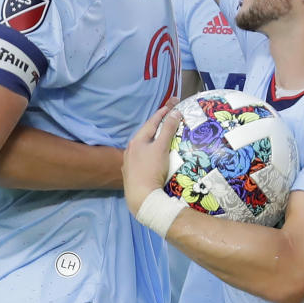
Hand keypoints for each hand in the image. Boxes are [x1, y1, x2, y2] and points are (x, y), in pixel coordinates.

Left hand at [122, 100, 180, 214]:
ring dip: (153, 141)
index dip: (163, 112)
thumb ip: (167, 130)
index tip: (172, 104)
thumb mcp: (161, 148)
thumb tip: (174, 112)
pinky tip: (154, 158)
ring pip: (143, 147)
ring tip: (164, 137)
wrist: (141, 198)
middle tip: (169, 118)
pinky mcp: (132, 174)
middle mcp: (130, 149)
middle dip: (158, 126)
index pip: (151, 122)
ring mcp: (129, 162)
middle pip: (146, 134)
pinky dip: (150, 154)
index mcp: (137, 140)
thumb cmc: (151, 170)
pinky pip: (142, 159)